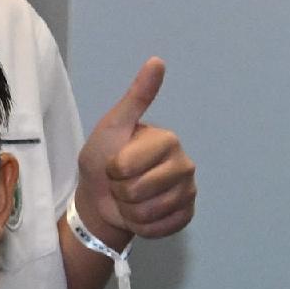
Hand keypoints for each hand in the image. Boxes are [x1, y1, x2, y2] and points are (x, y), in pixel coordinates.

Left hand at [73, 58, 194, 250]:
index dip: (112, 170)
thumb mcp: (112, 125)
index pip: (126, 166)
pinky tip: (140, 214)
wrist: (101, 197)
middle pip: (138, 191)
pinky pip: (162, 227)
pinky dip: (143, 226)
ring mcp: (188, 192)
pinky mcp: (186, 215)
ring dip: (130, 211)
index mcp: (168, 140)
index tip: (113, 164)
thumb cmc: (104, 158)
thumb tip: (157, 60)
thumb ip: (136, 97)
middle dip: (120, 191)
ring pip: (149, 212)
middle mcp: (186, 164)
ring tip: (129, 199)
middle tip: (121, 183)